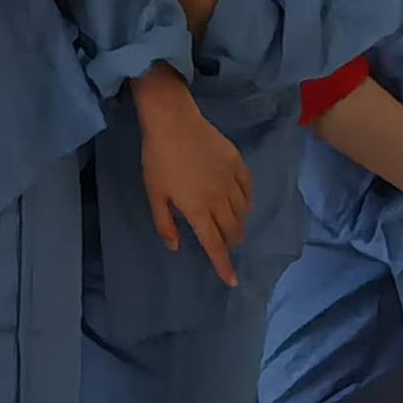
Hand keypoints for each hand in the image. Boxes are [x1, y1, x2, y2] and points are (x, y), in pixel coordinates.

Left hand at [135, 69, 249, 287]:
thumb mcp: (154, 194)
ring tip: (233, 228)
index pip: (214, 245)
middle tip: (225, 246)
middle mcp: (219, 199)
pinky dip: (247, 202)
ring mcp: (231, 180)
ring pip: (243, 212)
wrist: (173, 121)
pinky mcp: (237, 163)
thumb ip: (165, 223)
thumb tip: (176, 246)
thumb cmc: (158, 159)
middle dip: (230, 244)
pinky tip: (243, 204)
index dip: (223, 265)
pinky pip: (248, 190)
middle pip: (232, 230)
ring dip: (239, 225)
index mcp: (197, 209)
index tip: (232, 281)